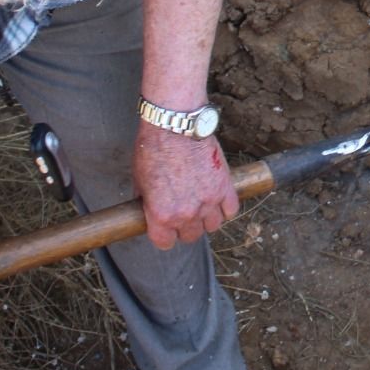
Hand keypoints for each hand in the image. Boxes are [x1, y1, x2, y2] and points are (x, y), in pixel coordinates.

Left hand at [133, 123, 239, 249]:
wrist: (175, 126)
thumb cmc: (153, 149)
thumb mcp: (139, 180)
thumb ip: (147, 202)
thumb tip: (148, 209)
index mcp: (162, 215)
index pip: (166, 243)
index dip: (164, 235)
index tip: (165, 228)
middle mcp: (186, 214)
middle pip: (191, 236)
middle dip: (186, 227)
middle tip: (183, 212)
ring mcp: (208, 201)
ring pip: (213, 225)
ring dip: (207, 218)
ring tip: (202, 205)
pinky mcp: (224, 187)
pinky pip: (230, 210)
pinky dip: (225, 207)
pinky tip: (217, 199)